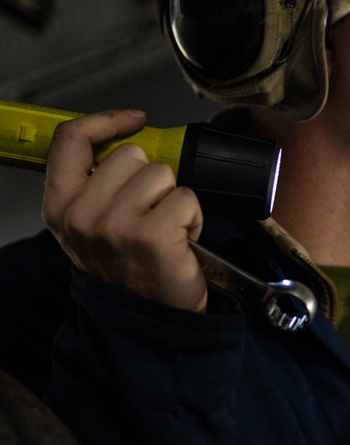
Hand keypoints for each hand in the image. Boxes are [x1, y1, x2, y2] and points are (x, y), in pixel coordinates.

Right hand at [42, 109, 207, 312]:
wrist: (150, 323)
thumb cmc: (129, 270)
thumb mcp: (91, 228)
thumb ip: (95, 186)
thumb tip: (127, 140)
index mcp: (60, 207)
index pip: (70, 140)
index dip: (105, 121)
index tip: (133, 121)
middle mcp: (81, 215)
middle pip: (130, 154)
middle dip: (151, 179)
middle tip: (150, 216)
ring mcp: (115, 224)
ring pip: (161, 173)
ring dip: (174, 199)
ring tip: (166, 230)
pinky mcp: (152, 234)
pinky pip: (186, 197)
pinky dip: (193, 217)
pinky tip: (181, 241)